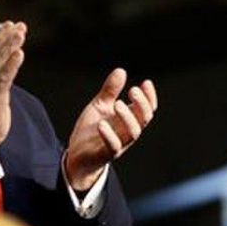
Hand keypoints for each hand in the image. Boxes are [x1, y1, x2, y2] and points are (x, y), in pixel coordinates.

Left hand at [64, 69, 157, 190]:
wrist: (77, 155)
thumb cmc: (91, 130)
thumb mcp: (100, 106)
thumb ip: (110, 91)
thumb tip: (121, 70)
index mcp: (128, 120)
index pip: (147, 109)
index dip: (149, 97)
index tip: (146, 83)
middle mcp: (127, 132)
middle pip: (144, 119)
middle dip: (141, 104)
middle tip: (132, 90)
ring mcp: (119, 144)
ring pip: (132, 133)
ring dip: (127, 117)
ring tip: (118, 104)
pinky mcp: (106, 154)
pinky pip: (112, 146)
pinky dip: (109, 135)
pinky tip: (101, 124)